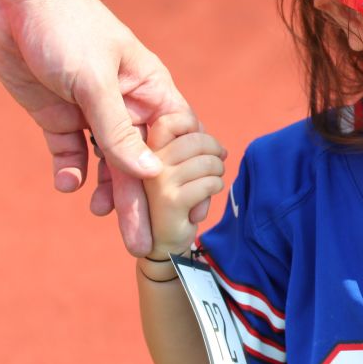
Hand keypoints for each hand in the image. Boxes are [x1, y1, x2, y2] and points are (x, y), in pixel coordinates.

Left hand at [0, 0, 192, 255]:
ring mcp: (91, 110)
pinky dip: (70, 170)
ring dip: (105, 191)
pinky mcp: (58, 114)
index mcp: (150, 91)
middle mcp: (125, 104)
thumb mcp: (94, 79)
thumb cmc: (66, 24)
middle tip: (139, 242)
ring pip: (106, 163)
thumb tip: (149, 174)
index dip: (179, 178)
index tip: (181, 214)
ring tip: (98, 215)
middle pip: (139, 162)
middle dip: (140, 200)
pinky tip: (68, 183)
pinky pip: (70, 152)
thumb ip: (118, 130)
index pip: (175, 142)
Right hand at [141, 112, 227, 257]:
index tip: (202, 144)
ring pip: (206, 162)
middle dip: (215, 151)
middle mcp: (145, 162)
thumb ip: (188, 147)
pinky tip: (208, 195)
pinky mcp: (170, 200)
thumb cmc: (175, 197)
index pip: (170, 122)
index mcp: (144, 150)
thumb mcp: (178, 167)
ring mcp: (156, 180)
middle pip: (195, 140)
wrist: (162, 241)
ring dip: (218, 172)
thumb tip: (213, 141)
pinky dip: (216, 187)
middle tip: (217, 164)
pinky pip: (208, 183)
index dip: (193, 126)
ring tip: (212, 181)